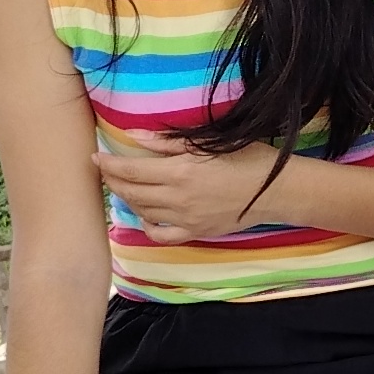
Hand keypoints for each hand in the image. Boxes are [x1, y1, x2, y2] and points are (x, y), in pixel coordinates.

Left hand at [96, 132, 287, 242]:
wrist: (277, 191)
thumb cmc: (248, 159)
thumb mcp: (209, 143)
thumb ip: (169, 142)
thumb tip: (136, 137)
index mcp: (180, 171)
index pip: (132, 170)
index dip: (110, 165)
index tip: (96, 158)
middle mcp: (178, 198)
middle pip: (132, 192)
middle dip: (114, 181)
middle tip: (105, 171)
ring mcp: (185, 219)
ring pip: (144, 212)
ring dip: (128, 200)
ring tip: (123, 188)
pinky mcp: (196, 232)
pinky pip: (162, 235)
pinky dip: (148, 227)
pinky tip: (146, 217)